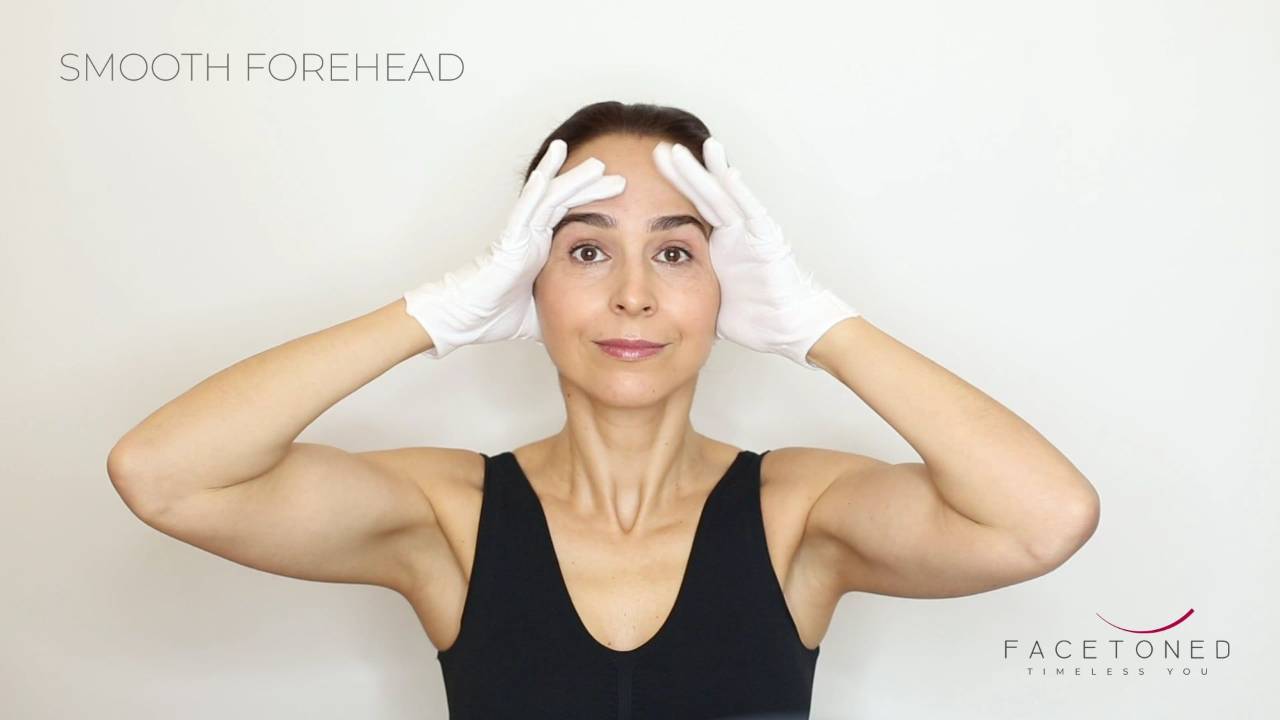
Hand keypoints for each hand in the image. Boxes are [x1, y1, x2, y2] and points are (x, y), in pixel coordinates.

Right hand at [403, 139, 624, 358]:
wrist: (465, 318)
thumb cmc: (495, 314)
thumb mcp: (547, 310)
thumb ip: (566, 310)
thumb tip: (591, 324)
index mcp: (541, 249)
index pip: (573, 218)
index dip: (595, 205)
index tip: (620, 197)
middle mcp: (531, 236)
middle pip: (566, 202)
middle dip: (592, 187)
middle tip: (620, 176)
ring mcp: (519, 235)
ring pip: (549, 198)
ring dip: (572, 179)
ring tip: (596, 164)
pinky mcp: (508, 241)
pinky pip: (523, 211)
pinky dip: (535, 190)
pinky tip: (547, 172)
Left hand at [652, 138, 858, 369]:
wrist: (787, 329)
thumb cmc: (757, 318)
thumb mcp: (709, 301)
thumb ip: (690, 293)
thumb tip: (660, 305)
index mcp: (719, 246)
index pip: (692, 210)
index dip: (673, 191)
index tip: (650, 172)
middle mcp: (735, 234)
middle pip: (704, 195)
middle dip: (683, 172)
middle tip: (660, 148)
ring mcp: (752, 234)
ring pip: (726, 196)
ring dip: (709, 171)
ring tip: (695, 146)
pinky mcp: (767, 240)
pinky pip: (752, 211)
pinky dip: (740, 191)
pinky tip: (726, 171)